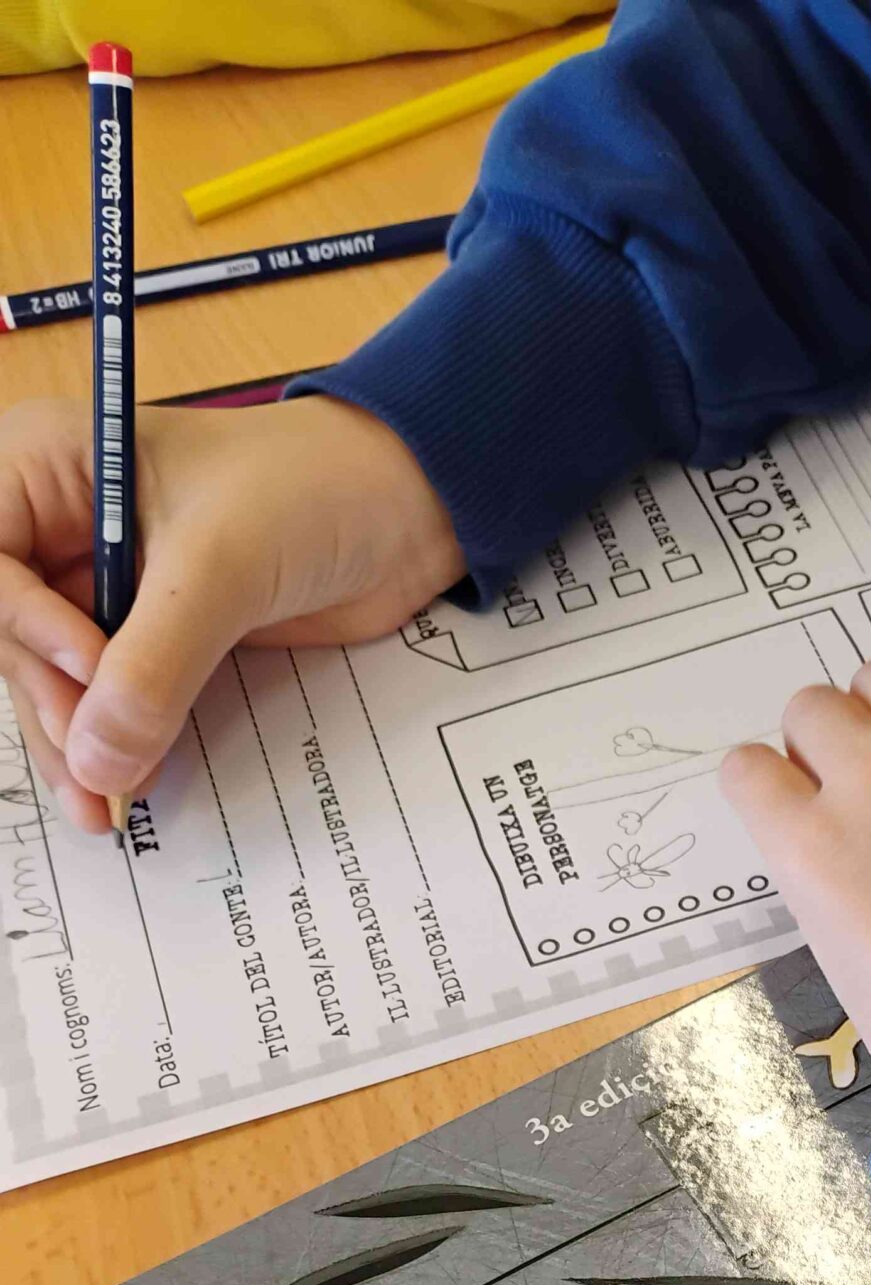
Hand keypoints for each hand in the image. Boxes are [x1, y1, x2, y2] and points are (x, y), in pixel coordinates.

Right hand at [0, 392, 460, 831]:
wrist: (404, 509)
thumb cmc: (312, 490)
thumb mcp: (223, 567)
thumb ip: (155, 665)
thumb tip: (95, 760)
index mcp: (46, 464)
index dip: (21, 625)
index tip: (87, 671)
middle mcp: (58, 522)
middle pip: (10, 629)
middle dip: (48, 702)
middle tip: (94, 773)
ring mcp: (101, 583)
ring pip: (51, 675)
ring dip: (73, 741)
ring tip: (102, 808)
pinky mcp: (151, 633)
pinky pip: (108, 696)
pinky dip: (111, 742)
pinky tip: (119, 788)